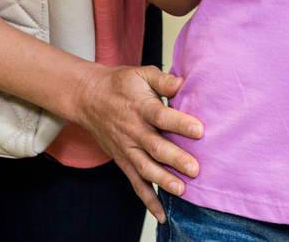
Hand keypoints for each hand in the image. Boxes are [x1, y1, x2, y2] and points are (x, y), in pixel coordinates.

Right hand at [71, 64, 203, 222]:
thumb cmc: (121, 84)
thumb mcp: (141, 73)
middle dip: (176, 159)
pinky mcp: (123, 161)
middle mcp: (133, 131)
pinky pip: (135, 183)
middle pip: (155, 147)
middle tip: (195, 168)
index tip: (200, 130)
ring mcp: (127, 149)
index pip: (161, 116)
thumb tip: (182, 83)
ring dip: (163, 180)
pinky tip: (162, 214)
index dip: (180, 123)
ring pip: (145, 168)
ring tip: (182, 190)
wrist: (88, 98)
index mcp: (140, 107)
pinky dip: (147, 200)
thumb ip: (163, 79)